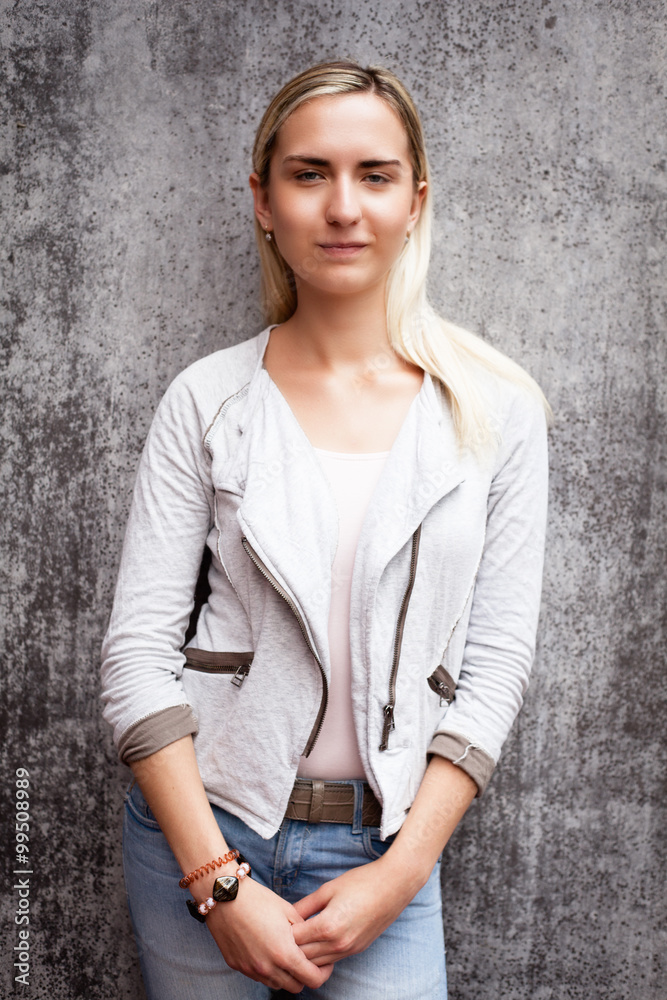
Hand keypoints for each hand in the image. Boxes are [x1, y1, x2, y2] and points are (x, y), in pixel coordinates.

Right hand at [206, 876, 333, 992]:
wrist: (225, 896)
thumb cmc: (258, 900)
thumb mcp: (288, 911)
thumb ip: (304, 931)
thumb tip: (313, 942)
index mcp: (284, 953)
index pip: (312, 979)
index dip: (323, 973)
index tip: (325, 964)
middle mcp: (267, 967)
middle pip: (296, 986)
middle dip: (304, 975)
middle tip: (307, 959)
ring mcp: (251, 969)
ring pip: (277, 984)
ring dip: (285, 974)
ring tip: (286, 954)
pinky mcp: (237, 966)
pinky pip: (259, 976)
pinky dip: (268, 970)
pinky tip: (267, 951)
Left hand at [291, 855, 421, 965]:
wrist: (394, 885)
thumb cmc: (362, 882)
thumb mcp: (328, 888)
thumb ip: (306, 904)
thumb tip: (288, 914)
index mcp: (327, 926)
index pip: (295, 940)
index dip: (284, 931)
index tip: (278, 922)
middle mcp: (337, 944)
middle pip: (303, 956)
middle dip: (290, 946)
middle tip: (283, 933)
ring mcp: (348, 950)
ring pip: (317, 963)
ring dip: (305, 954)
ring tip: (297, 938)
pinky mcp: (356, 950)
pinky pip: (331, 960)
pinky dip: (319, 956)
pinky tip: (314, 942)